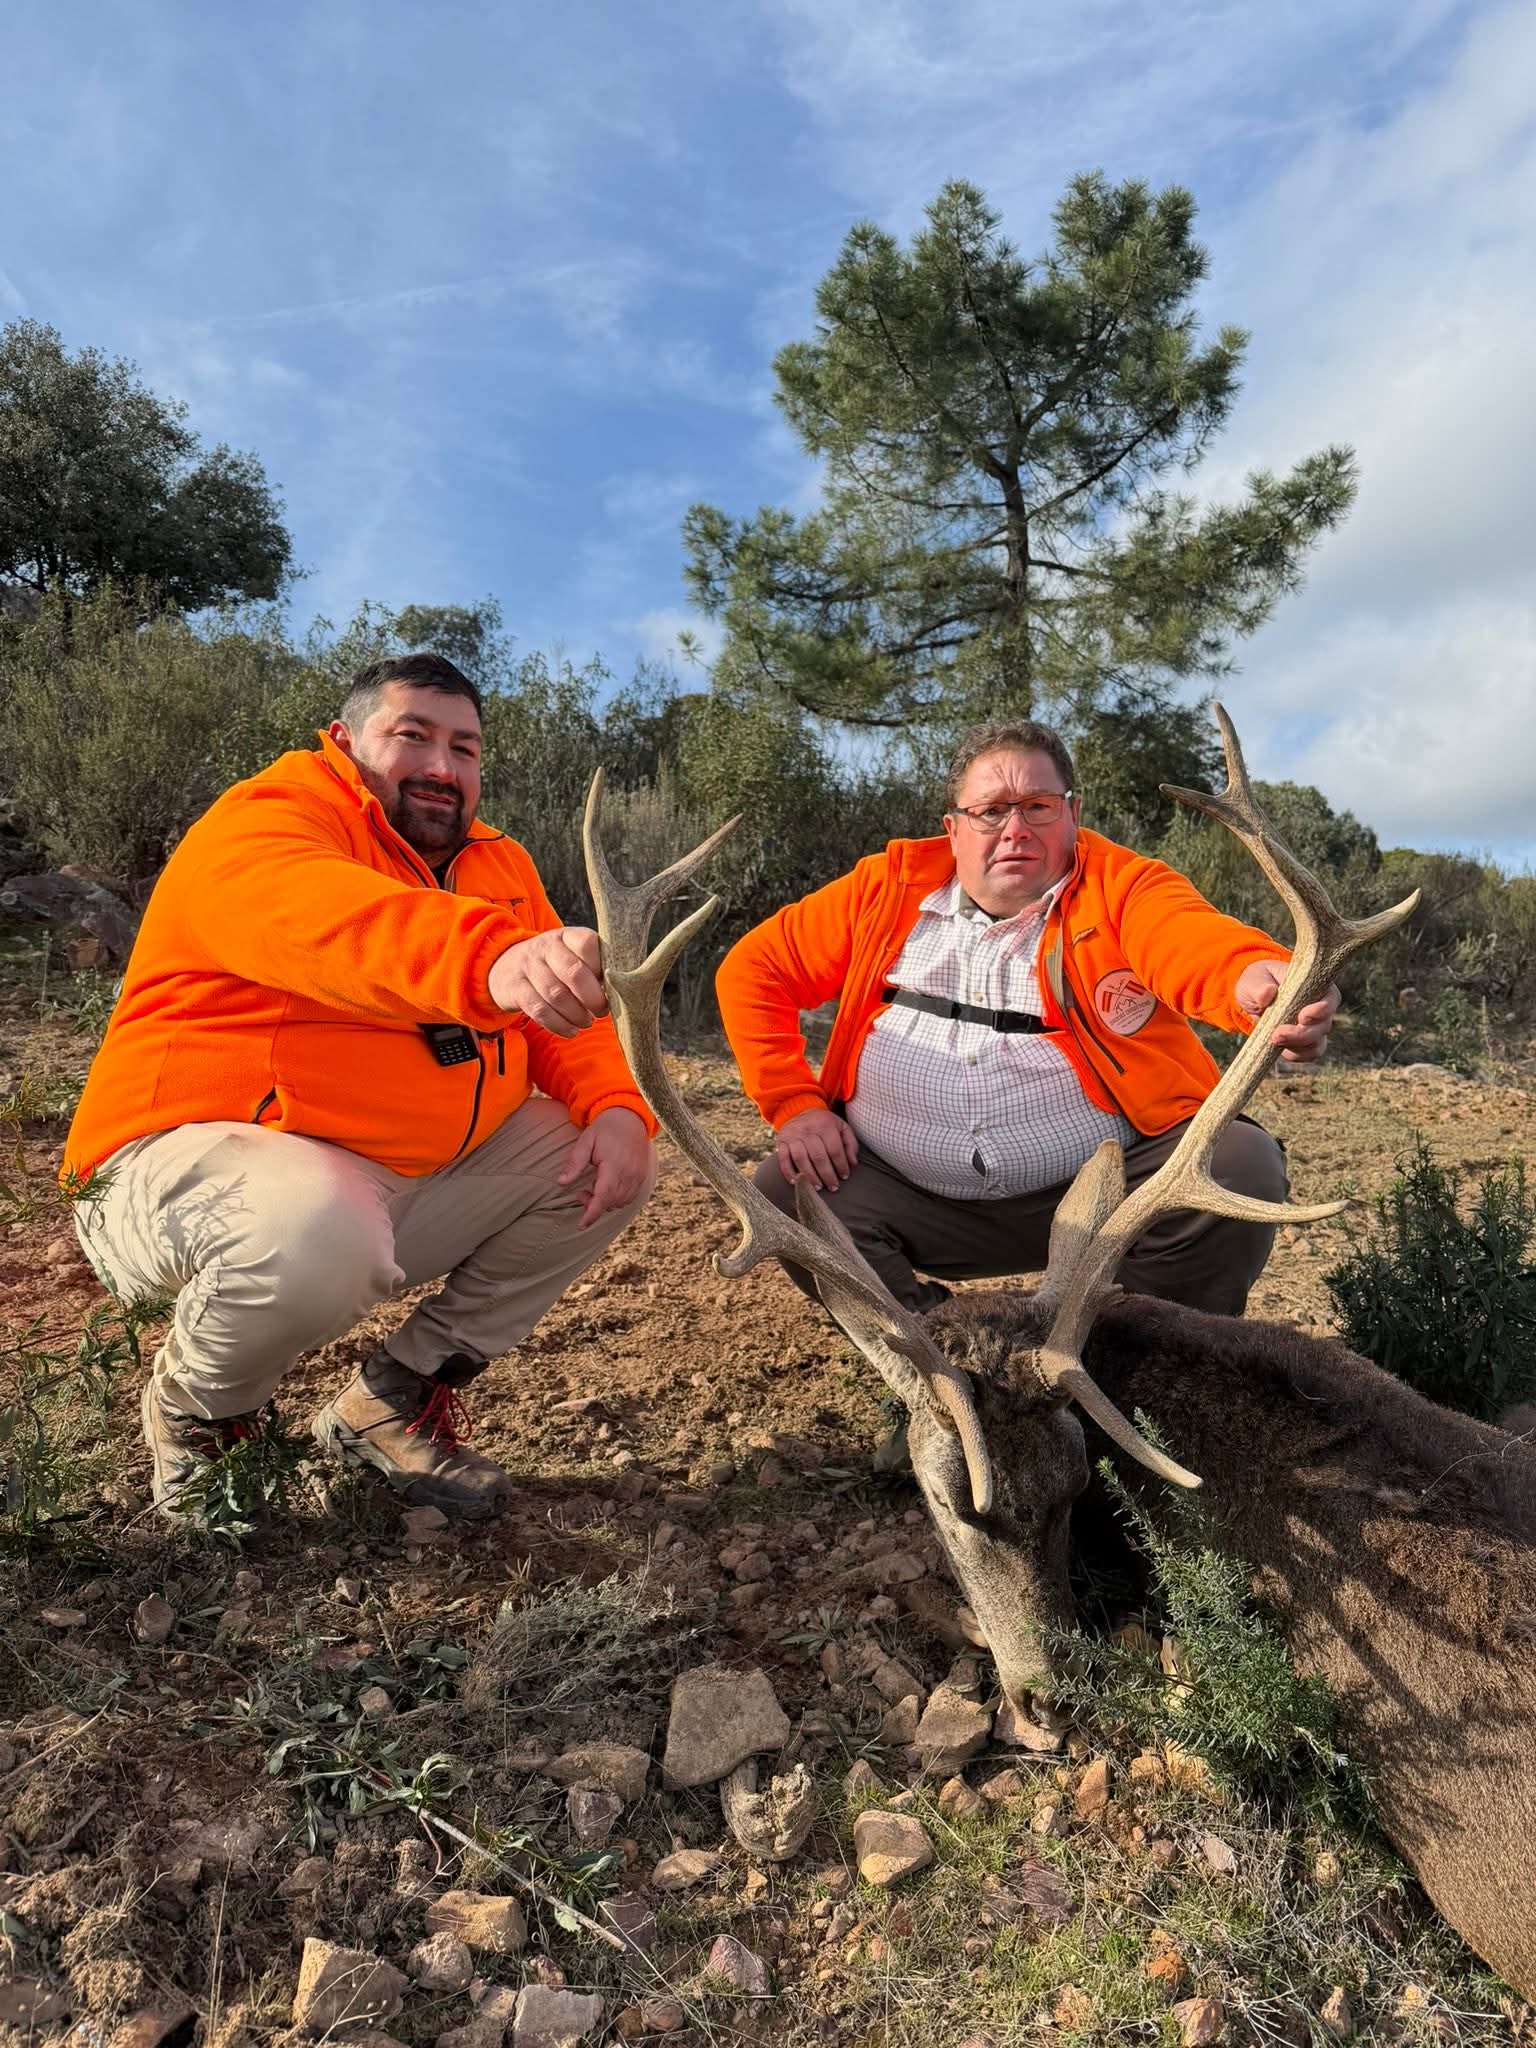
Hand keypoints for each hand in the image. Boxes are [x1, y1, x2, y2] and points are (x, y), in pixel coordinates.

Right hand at [489, 927, 607, 1037]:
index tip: (609, 986)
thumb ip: (596, 966)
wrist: (505, 967)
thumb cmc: (553, 965)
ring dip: (576, 1014)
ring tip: (586, 1022)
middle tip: (602, 1011)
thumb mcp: (572, 955)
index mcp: (567, 936)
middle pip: (573, 973)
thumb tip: (620, 989)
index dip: (601, 968)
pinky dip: (559, 1024)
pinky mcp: (515, 988)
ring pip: (556, 994)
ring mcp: (528, 967)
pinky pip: (540, 1010)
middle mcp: (546, 947)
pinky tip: (571, 1030)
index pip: (587, 944)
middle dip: (593, 998)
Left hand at [559, 1107, 654, 1227]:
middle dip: (593, 1205)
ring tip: (593, 1187)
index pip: (603, 1197)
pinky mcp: (643, 1176)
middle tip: (580, 1192)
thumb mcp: (586, 1141)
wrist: (630, 1116)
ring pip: (621, 1202)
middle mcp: (630, 1173)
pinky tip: (607, 1187)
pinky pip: (630, 1197)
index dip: (592, 1213)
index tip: (581, 1225)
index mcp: (614, 1165)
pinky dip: (617, 1199)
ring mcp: (639, 1176)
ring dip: (605, 1202)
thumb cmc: (605, 1128)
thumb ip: (574, 1163)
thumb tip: (561, 1183)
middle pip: (611, 1202)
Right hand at [774, 1106, 858, 1190]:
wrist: (798, 1111)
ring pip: (801, 1159)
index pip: (834, 1149)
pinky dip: (788, 1172)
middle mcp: (807, 1129)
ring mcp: (792, 1135)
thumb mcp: (841, 1127)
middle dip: (827, 1175)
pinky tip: (796, 1182)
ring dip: (810, 1176)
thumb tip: (853, 1163)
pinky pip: (783, 1159)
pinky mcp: (781, 1141)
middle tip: (833, 1187)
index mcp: (824, 1125)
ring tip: (818, 1187)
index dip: (841, 1165)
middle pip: (818, 1156)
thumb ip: (850, 1144)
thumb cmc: (823, 1124)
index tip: (844, 1176)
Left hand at [1235, 959, 1340, 1064]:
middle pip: (1324, 1025)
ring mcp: (1315, 1026)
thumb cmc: (1259, 982)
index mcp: (1315, 986)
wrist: (1253, 998)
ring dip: (1297, 1046)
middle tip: (1278, 1034)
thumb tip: (1267, 993)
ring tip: (1274, 1040)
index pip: (1331, 998)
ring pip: (1318, 1043)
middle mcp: (1320, 1007)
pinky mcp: (1305, 1042)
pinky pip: (1308, 1054)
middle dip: (1302, 1034)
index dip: (1322, 1010)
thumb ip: (1260, 986)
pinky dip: (1295, 1055)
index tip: (1303, 1017)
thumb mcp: (1255, 979)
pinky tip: (1278, 1048)